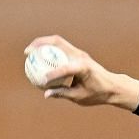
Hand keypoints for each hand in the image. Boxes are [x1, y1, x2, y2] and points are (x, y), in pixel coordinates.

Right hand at [23, 34, 138, 109]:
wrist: (112, 85)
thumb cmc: (97, 93)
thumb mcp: (80, 97)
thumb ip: (62, 94)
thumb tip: (46, 94)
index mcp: (83, 68)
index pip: (64, 68)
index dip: (51, 74)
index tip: (40, 80)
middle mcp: (81, 56)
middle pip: (57, 43)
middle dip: (40, 44)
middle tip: (27, 52)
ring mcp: (79, 53)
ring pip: (58, 42)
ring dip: (42, 43)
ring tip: (29, 51)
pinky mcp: (77, 54)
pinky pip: (60, 48)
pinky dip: (48, 49)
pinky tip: (38, 57)